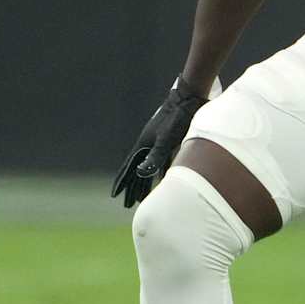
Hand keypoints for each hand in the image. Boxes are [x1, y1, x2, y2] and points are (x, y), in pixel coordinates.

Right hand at [111, 77, 208, 207]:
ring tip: (143, 197)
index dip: (122, 182)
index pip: (129, 168)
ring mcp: (158, 142)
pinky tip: (163, 180)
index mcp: (144, 145)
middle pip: (137, 171)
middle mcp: (148, 144)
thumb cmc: (177, 119)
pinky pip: (163, 162)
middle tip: (129, 204)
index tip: (115, 195)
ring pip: (149, 167)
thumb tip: (141, 174)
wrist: (189, 99)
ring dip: (146, 182)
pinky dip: (161, 172)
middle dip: (133, 188)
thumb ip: (155, 157)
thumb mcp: (166, 140)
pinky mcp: (171, 141)